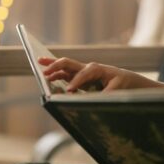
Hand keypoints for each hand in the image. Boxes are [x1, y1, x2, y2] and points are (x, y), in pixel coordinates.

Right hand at [38, 57, 153, 91]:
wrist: (125, 79)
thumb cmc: (121, 82)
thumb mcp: (117, 89)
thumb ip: (106, 94)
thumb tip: (97, 100)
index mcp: (96, 69)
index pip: (83, 74)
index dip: (76, 82)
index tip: (70, 91)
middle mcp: (87, 68)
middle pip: (68, 63)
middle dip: (56, 65)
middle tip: (44, 70)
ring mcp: (82, 71)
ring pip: (64, 67)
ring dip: (52, 67)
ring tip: (39, 67)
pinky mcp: (80, 77)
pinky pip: (65, 74)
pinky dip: (56, 75)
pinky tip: (48, 77)